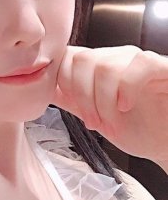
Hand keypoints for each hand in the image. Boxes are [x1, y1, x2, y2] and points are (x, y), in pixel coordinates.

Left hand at [51, 45, 167, 166]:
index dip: (63, 82)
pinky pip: (138, 64)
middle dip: (81, 95)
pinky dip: (125, 89)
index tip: (74, 107)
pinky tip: (126, 106)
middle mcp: (118, 58)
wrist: (167, 144)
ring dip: (101, 100)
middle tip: (91, 120)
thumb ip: (71, 100)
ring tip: (110, 120)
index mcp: (100, 66)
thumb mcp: (97, 115)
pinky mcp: (162, 67)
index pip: (68, 55)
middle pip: (82, 59)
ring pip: (104, 65)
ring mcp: (140, 61)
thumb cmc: (141, 129)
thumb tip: (43, 88)